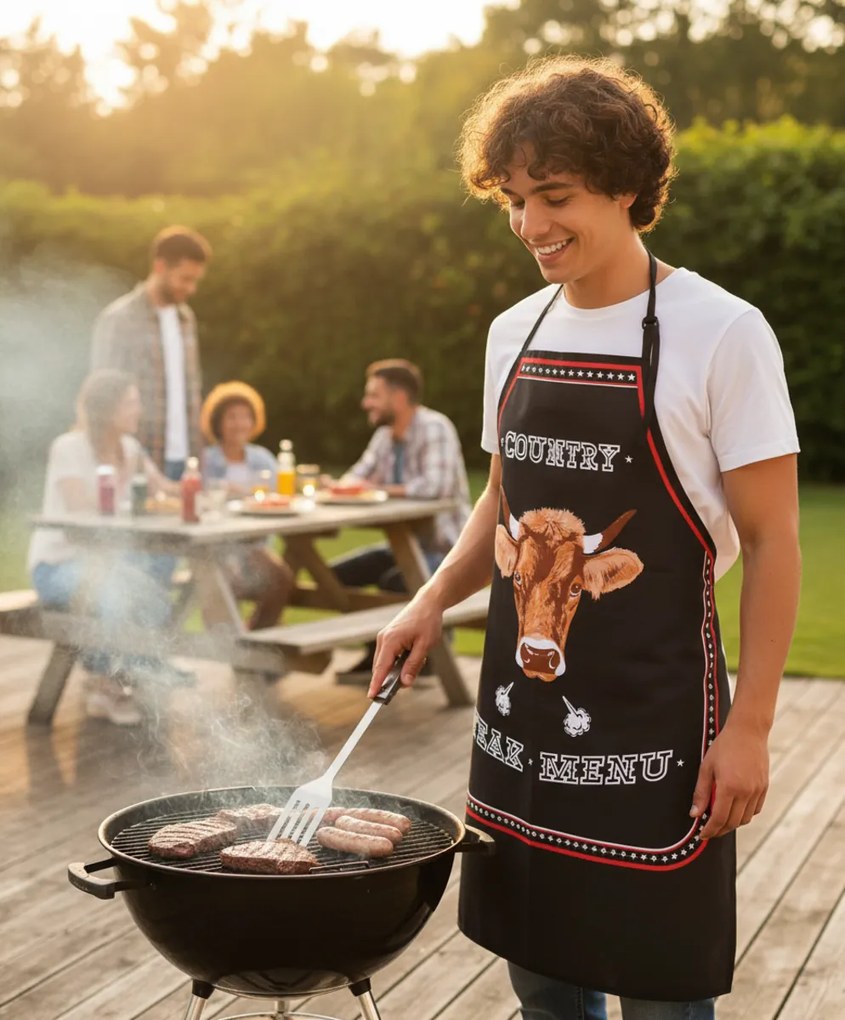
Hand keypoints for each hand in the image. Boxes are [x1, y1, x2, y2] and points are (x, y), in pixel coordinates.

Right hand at [368, 594, 443, 697]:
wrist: (427, 603)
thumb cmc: (427, 622)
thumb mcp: (424, 646)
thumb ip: (413, 665)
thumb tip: (405, 683)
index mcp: (390, 640)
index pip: (381, 668)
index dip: (376, 684)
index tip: (372, 697)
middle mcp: (383, 639)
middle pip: (382, 667)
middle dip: (392, 678)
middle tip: (410, 679)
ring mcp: (384, 637)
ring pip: (386, 662)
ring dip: (398, 668)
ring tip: (418, 657)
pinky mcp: (388, 637)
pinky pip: (390, 655)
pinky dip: (399, 660)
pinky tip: (414, 653)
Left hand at [690, 718, 769, 839]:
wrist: (748, 732)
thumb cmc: (724, 747)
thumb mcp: (706, 767)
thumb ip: (701, 793)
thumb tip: (694, 814)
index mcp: (729, 787)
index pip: (719, 818)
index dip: (710, 830)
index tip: (702, 835)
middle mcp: (746, 792)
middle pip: (733, 822)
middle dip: (720, 830)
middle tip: (709, 830)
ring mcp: (757, 791)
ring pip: (745, 818)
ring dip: (733, 824)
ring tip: (721, 819)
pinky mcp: (764, 788)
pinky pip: (755, 809)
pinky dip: (745, 814)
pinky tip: (735, 809)